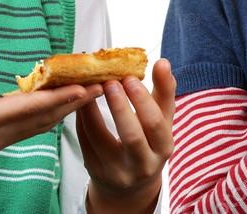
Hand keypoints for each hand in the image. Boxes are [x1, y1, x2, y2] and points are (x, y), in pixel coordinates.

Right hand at [0, 41, 102, 159]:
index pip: (34, 106)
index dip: (64, 95)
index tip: (90, 85)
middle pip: (46, 117)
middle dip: (76, 101)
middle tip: (104, 83)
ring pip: (41, 124)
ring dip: (67, 107)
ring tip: (91, 89)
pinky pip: (31, 125)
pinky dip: (50, 112)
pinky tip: (61, 101)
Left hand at [78, 59, 174, 213]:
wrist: (130, 184)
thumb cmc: (148, 141)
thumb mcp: (162, 120)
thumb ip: (164, 91)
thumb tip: (163, 62)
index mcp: (163, 148)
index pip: (155, 124)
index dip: (142, 99)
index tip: (130, 77)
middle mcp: (142, 165)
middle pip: (131, 136)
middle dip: (119, 106)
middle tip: (110, 81)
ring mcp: (117, 172)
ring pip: (101, 138)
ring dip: (93, 109)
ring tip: (91, 86)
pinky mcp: (96, 171)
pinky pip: (85, 142)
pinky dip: (82, 119)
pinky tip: (81, 101)